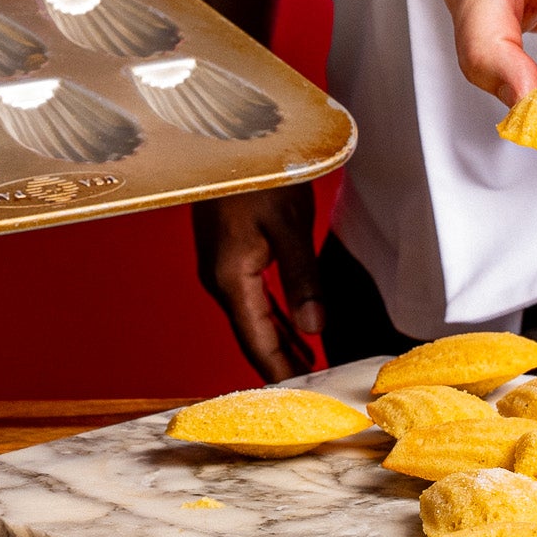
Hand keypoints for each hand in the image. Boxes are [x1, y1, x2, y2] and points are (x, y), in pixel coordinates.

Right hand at [192, 186, 321, 382]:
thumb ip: (302, 279)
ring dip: (279, 344)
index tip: (305, 398)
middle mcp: (220, 280)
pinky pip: (253, 301)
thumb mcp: (289, 225)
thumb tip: (315, 328)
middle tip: (316, 391)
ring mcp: (222, 268)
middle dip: (281, 365)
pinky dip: (274, 320)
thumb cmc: (260, 175)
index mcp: (231, 278)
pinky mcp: (229, 256)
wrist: (228, 138)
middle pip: (252, 336)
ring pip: (252, 320)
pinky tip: (294, 330)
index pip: (257, 341)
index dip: (280, 371)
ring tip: (310, 369)